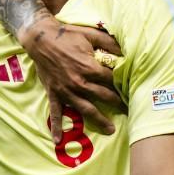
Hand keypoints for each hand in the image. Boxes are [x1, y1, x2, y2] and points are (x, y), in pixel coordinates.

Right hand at [20, 17, 123, 142]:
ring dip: (99, 120)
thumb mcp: (90, 34)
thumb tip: (126, 49)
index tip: (133, 89)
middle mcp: (80, 82)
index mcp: (90, 67)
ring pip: (86, 109)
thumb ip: (109, 42)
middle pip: (104, 96)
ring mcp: (66, 90)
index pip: (112, 79)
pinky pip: (56, 113)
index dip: (123, 84)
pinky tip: (58, 141)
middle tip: (130, 110)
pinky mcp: (54, 94)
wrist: (40, 38)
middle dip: (118, 103)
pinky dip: (56, 127)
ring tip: (111, 130)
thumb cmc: (66, 34)